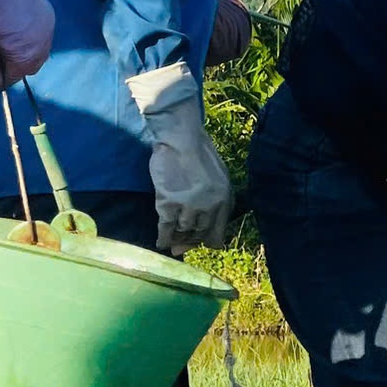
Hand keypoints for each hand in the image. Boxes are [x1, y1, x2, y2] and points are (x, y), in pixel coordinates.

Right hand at [0, 0, 54, 89]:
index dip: (17, 47)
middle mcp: (46, 26)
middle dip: (15, 62)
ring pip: (20, 63)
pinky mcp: (27, 55)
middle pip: (34, 54)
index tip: (0, 53)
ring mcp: (40, 41)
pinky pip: (10, 74)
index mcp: (41, 10)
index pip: (33, 36)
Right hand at [126, 66, 230, 254]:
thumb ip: (217, 198)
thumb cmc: (200, 154)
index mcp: (225, 199)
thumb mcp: (219, 177)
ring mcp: (188, 206)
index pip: (218, 231)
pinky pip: (166, 227)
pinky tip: (161, 243)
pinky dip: (163, 237)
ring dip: (176, 238)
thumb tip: (207, 221)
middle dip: (190, 242)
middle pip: (199, 233)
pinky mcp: (168, 203)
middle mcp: (209, 206)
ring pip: (183, 231)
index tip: (201, 245)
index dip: (208, 241)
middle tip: (182, 247)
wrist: (181, 139)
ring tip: (171, 242)